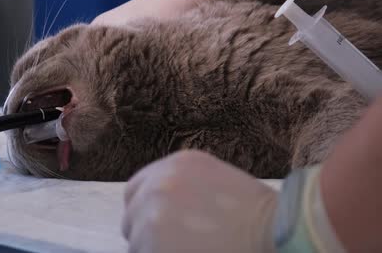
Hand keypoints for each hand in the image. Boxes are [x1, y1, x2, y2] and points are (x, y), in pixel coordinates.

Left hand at [122, 150, 277, 252]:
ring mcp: (153, 217)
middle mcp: (158, 187)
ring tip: (190, 251)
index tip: (155, 227)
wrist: (278, 232)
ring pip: (138, 244)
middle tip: (175, 246)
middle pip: (132, 219)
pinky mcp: (155, 246)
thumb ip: (181, 188)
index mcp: (174, 166)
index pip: (135, 191)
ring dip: (155, 251)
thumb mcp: (214, 180)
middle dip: (147, 234)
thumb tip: (157, 211)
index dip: (143, 212)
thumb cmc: (258, 213)